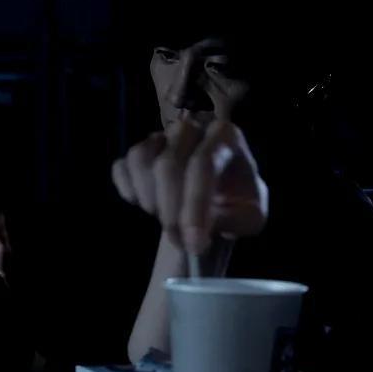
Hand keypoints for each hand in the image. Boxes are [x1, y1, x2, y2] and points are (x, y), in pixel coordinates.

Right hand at [111, 119, 267, 253]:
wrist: (218, 201)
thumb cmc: (237, 204)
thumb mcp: (250, 217)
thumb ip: (236, 219)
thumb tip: (204, 225)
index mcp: (225, 136)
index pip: (202, 165)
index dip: (195, 206)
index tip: (193, 243)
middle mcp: (193, 128)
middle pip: (167, 164)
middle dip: (170, 211)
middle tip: (181, 242)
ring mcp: (163, 135)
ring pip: (140, 160)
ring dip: (150, 200)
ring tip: (168, 221)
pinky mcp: (140, 149)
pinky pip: (122, 167)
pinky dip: (129, 191)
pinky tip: (147, 204)